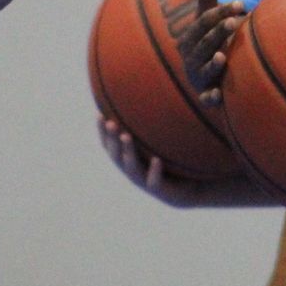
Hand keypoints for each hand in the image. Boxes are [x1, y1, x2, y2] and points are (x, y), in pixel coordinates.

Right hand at [97, 116, 211, 208]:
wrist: (186, 190)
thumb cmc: (169, 163)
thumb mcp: (157, 144)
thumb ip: (149, 127)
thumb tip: (143, 95)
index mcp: (128, 160)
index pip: (110, 146)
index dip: (102, 133)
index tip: (99, 115)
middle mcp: (133, 171)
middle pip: (117, 156)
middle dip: (112, 139)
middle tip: (111, 123)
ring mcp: (144, 181)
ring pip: (132, 168)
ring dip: (128, 151)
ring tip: (126, 136)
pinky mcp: (159, 190)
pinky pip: (155, 182)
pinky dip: (155, 171)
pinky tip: (157, 160)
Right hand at [179, 0, 243, 106]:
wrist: (205, 79)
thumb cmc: (209, 44)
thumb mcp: (206, 23)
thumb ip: (207, 1)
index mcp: (190, 38)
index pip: (203, 21)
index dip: (220, 12)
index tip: (241, 4)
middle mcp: (190, 57)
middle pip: (205, 43)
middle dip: (218, 32)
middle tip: (235, 22)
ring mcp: (197, 77)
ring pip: (204, 69)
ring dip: (212, 63)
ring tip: (222, 56)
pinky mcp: (205, 95)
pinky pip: (206, 98)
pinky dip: (211, 97)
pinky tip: (219, 94)